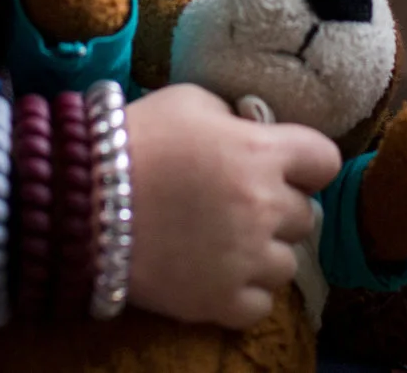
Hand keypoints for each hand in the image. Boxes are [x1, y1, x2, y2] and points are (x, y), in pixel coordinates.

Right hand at [121, 82, 339, 327]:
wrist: (81, 199)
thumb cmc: (135, 139)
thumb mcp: (190, 101)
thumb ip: (232, 116)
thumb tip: (250, 129)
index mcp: (261, 152)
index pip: (325, 161)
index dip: (305, 163)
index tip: (284, 165)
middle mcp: (264, 207)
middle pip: (306, 215)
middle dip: (279, 207)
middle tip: (240, 203)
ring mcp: (245, 259)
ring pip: (288, 263)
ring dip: (264, 252)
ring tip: (227, 242)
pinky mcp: (220, 301)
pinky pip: (261, 305)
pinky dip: (245, 293)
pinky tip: (218, 273)